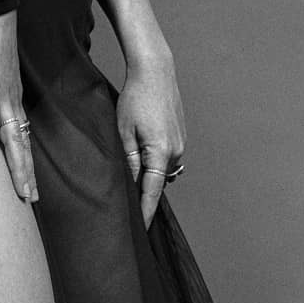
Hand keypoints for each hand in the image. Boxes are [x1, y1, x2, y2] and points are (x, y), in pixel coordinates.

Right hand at [0, 10, 36, 202]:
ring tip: (22, 195)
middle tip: (32, 201)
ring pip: (11, 141)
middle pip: (22, 145)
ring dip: (16, 170)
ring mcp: (1, 97)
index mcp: (13, 98)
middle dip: (27, 174)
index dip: (26, 161)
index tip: (30, 183)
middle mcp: (12, 101)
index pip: (22, 136)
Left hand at [117, 48, 185, 228]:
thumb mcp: (123, 131)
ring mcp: (180, 144)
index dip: (145, 212)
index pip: (152, 192)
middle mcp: (175, 152)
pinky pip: (167, 159)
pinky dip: (155, 163)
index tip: (141, 230)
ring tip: (130, 174)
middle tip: (126, 205)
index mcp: (160, 153)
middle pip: (157, 183)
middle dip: (144, 194)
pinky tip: (142, 153)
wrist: (155, 72)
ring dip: (149, 175)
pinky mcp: (180, 136)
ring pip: (162, 171)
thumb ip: (128, 161)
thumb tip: (130, 185)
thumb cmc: (135, 99)